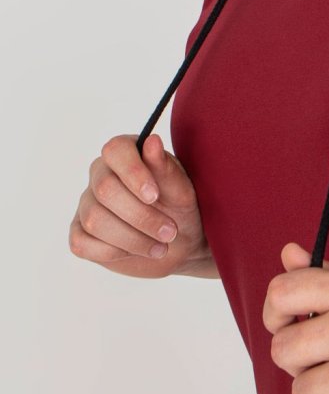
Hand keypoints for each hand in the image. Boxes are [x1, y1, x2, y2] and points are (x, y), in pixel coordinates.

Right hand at [69, 133, 213, 279]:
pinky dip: (115, 252)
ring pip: (95, 220)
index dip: (133, 172)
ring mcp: (87, 205)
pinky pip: (82, 244)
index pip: (115, 150)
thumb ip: (165, 168)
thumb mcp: (182, 191)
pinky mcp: (80, 233)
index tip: (154, 196)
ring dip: (133, 239)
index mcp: (126, 154)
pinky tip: (136, 251)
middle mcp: (100, 175)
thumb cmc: (181, 210)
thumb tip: (152, 141)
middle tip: (170, 232)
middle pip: (105, 189)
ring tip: (161, 246)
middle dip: (141, 216)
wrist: (180, 245)